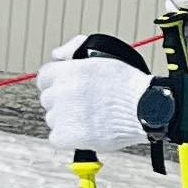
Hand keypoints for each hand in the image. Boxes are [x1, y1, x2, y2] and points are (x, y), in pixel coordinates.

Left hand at [37, 33, 151, 153]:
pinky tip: (85, 132)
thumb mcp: (101, 55)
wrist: (143, 109)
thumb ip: (73, 49)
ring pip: (52, 119)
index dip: (56, 83)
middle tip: (83, 105)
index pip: (44, 78)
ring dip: (66, 120)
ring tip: (89, 119)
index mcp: (66, 71)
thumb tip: (56, 55)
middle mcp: (61, 91)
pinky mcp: (67, 136)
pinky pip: (56, 137)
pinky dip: (68, 138)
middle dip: (62, 102)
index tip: (68, 89)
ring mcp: (62, 114)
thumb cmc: (126, 83)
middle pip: (48, 99)